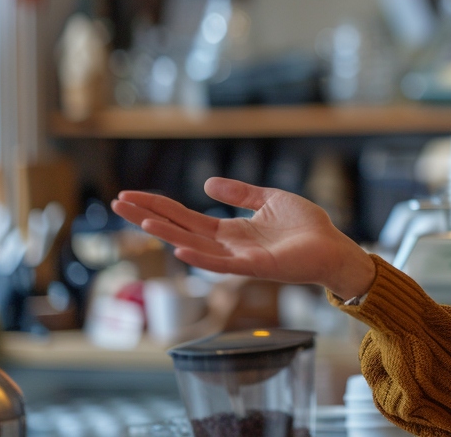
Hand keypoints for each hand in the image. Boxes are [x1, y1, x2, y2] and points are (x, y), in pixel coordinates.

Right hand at [112, 179, 375, 299]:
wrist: (333, 247)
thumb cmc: (306, 227)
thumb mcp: (270, 199)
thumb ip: (240, 193)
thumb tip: (207, 183)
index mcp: (229, 231)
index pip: (184, 217)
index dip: (158, 205)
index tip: (129, 195)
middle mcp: (227, 247)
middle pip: (179, 229)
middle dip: (148, 216)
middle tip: (117, 202)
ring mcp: (238, 259)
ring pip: (193, 246)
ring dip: (166, 233)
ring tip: (141, 219)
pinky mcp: (256, 267)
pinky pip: (222, 264)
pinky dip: (200, 257)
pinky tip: (179, 249)